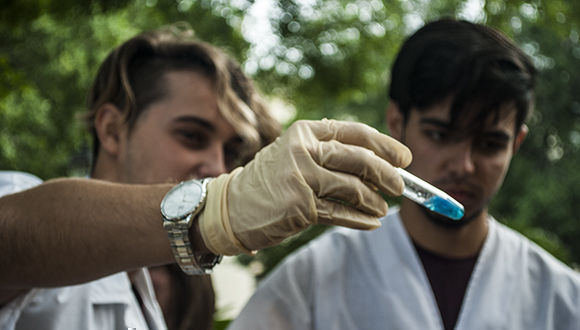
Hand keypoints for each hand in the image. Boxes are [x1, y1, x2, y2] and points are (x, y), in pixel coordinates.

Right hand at [198, 119, 411, 254]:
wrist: (230, 207)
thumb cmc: (269, 182)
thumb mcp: (295, 156)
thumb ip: (329, 155)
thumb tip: (377, 166)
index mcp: (305, 132)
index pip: (355, 133)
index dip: (385, 145)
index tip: (404, 158)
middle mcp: (303, 149)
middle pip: (359, 159)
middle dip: (387, 174)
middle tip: (400, 186)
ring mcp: (301, 177)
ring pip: (353, 188)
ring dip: (374, 201)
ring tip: (383, 209)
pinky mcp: (300, 205)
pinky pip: (340, 213)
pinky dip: (361, 220)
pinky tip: (372, 223)